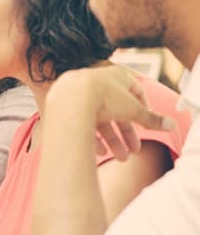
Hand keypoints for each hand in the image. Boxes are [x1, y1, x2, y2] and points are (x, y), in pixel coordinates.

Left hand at [47, 65, 174, 160]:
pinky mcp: (64, 107)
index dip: (143, 108)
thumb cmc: (103, 98)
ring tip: (120, 158)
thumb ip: (151, 118)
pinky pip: (80, 123)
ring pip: (98, 119)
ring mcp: (78, 94)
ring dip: (112, 140)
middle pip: (115, 110)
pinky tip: (99, 153)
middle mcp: (96, 83)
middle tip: (134, 151)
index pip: (134, 91)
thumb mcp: (133, 109)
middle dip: (126, 133)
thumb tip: (171, 125)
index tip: (147, 124)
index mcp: (114, 76)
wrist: (68, 100)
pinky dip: (91, 138)